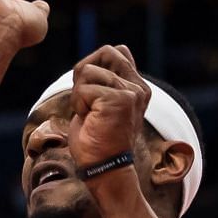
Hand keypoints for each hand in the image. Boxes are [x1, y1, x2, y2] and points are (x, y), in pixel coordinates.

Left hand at [68, 44, 151, 171]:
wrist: (103, 167)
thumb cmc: (95, 137)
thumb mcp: (100, 102)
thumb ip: (105, 79)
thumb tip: (102, 54)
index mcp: (137, 86)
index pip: (116, 51)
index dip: (93, 66)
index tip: (93, 94)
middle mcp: (139, 87)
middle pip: (106, 52)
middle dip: (85, 74)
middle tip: (88, 102)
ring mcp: (131, 92)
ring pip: (88, 70)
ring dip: (79, 94)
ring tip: (91, 114)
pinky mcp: (120, 100)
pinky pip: (83, 88)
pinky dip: (78, 104)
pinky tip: (90, 120)